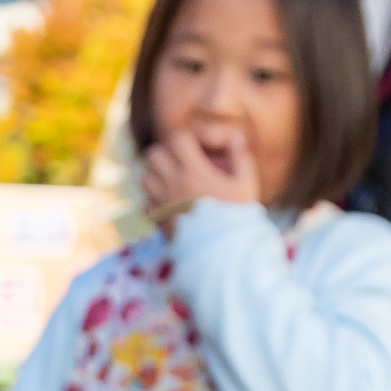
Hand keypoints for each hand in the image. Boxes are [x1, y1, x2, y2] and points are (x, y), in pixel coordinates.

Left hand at [140, 128, 261, 229]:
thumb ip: (240, 159)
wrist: (221, 252)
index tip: (195, 148)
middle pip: (154, 154)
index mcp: (194, 171)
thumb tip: (236, 138)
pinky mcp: (158, 221)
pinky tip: (168, 207)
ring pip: (145, 178)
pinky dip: (153, 203)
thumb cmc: (236, 216)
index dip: (186, 140)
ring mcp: (162, 202)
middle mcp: (173, 183)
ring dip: (156, 177)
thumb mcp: (245, 185)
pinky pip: (146, 205)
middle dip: (165, 155)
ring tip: (172, 184)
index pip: (178, 139)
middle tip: (179, 163)